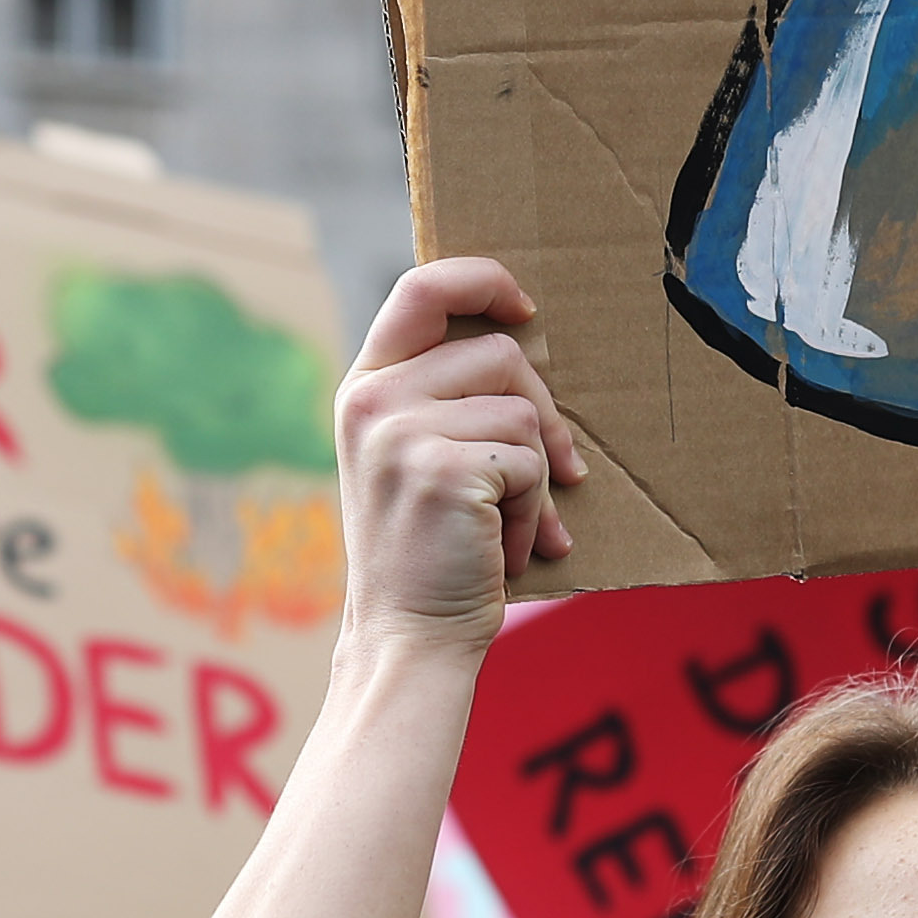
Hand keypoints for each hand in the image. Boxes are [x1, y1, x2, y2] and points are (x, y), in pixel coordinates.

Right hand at [334, 258, 583, 659]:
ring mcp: (401, 433)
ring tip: (508, 526)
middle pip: (499, 352)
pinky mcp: (444, 469)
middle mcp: (373, 400)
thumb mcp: (413, 457)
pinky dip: (536, 511)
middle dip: (541, 411)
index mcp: (363, 386)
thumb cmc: (428, 552)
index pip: (422, 289)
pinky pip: (530, 461)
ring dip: (537, 477)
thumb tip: (526, 342)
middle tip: (554, 469)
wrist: (407, 636)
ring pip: (522, 412)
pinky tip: (507, 549)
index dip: (483, 280)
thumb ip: (444, 398)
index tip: (526, 308)